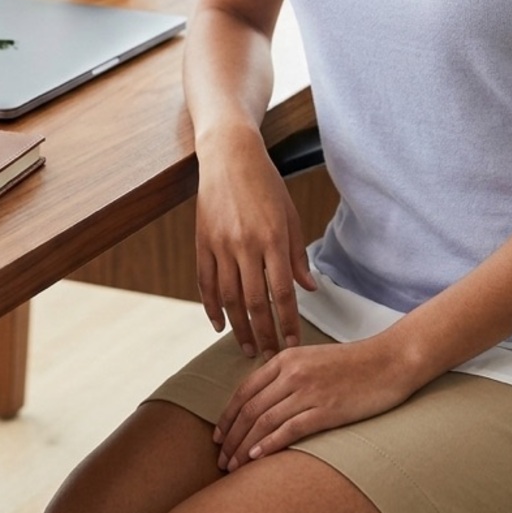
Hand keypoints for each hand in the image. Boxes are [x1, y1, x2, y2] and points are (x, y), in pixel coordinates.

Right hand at [196, 132, 316, 356]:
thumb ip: (297, 255)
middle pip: (253, 302)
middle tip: (268, 357)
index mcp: (272, 238)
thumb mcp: (289, 215)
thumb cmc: (266, 184)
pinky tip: (218, 325)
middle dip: (263, 334)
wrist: (229, 155)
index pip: (281, 293)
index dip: (286, 323)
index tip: (291, 345)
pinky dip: (211, 307)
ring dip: (238, 328)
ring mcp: (220, 244)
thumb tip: (309, 290)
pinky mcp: (201, 241)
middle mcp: (245, 244)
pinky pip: (205, 282)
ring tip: (246, 348)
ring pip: (228, 298)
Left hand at [213, 337, 411, 471]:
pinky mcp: (326, 409)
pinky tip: (256, 460)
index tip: (218, 436)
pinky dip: (268, 446)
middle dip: (231, 437)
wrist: (389, 361)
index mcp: (286, 358)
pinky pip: (289, 430)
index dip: (227, 416)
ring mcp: (309, 391)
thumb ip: (288, 374)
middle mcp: (292, 372)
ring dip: (244, 447)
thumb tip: (264, 402)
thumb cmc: (353, 364)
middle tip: (220, 460)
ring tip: (233, 466)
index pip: (245, 390)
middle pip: (250, 409)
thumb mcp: (312, 359)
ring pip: (264, 422)